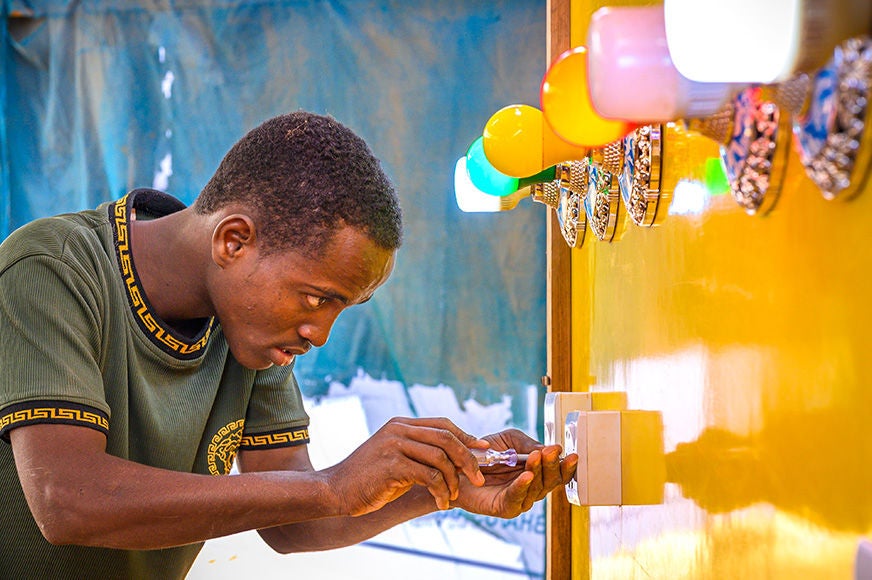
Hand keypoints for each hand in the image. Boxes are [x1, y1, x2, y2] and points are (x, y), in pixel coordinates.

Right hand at [324, 417, 488, 516]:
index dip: (465, 436)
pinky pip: (428, 476)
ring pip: (440, 458)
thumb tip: (454, 460)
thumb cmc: (369, 479)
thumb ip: (419, 454)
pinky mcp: (391, 465)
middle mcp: (398, 430)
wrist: (336, 490)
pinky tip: (441, 502)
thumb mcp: (396, 459)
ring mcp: (394, 445)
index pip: (442, 424)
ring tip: (453, 496)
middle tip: (477, 478)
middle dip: (467, 459)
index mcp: (401, 425)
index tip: (483, 449)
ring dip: (453, 480)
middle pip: (446, 438)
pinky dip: (441, 491)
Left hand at [450, 428, 577, 517]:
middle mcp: (531, 488)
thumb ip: (527, 443)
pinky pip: (516, 498)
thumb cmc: (485, 454)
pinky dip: (522, 486)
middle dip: (553, 465)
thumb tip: (547, 450)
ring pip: (536, 489)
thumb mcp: (509, 440)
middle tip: (553, 452)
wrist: (457, 466)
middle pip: (550, 481)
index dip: (566, 466)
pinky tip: (527, 475)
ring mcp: (520, 499)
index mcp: (536, 472)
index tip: (571, 454)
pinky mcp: (505, 507)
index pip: (558, 472)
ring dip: (538, 471)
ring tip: (537, 456)